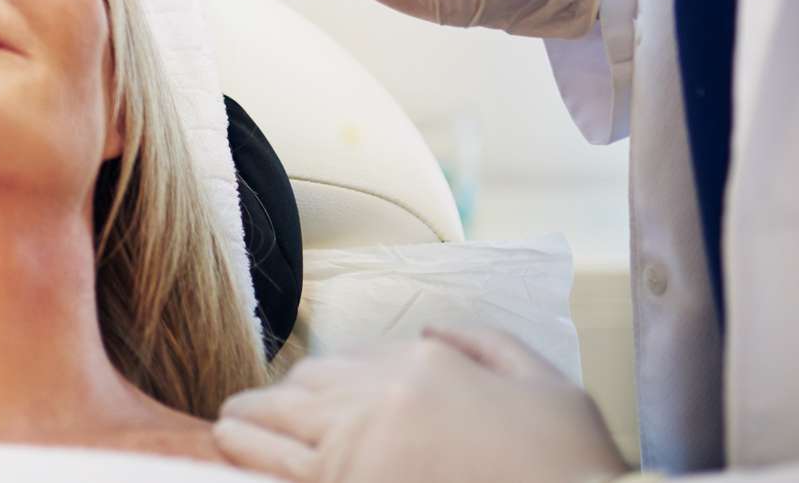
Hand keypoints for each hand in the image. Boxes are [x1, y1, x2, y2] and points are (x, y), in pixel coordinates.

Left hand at [214, 327, 630, 482]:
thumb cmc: (571, 461)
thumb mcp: (544, 383)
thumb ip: (485, 347)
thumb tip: (431, 332)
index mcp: (428, 365)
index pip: (353, 364)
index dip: (325, 383)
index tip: (308, 395)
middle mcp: (384, 397)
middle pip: (307, 388)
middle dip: (281, 400)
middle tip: (254, 410)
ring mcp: (359, 446)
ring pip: (280, 421)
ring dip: (248, 422)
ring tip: (229, 425)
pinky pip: (278, 466)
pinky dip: (248, 452)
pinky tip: (228, 445)